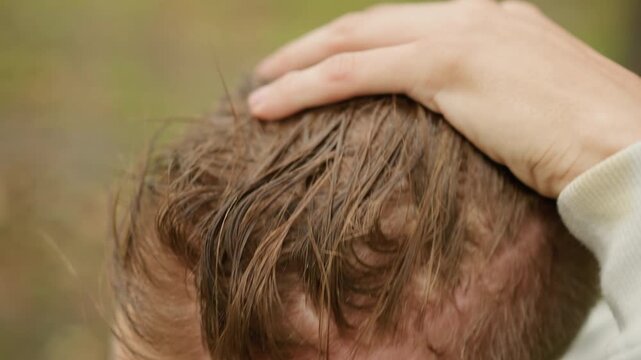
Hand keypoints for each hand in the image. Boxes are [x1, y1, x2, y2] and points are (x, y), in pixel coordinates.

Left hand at [249, 0, 640, 196]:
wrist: (624, 144)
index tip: (317, 67)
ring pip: (352, 43)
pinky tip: (272, 104)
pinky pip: (356, 72)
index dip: (352, 44)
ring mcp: (459, 34)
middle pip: (367, 24)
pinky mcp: (447, 66)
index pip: (400, 26)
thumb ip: (487, 98)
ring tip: (261, 93)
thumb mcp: (529, 106)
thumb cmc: (584, 140)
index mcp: (491, 20)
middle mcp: (472, 14)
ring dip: (297, 67)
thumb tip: (456, 123)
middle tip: (273, 74)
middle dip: (312, 48)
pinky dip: (307, 87)